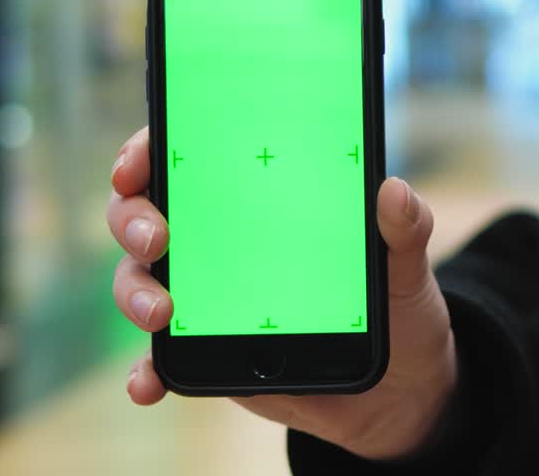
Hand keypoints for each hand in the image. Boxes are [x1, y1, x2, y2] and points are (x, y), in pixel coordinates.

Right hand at [106, 127, 457, 458]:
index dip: (147, 150)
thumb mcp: (406, 267)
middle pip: (145, 213)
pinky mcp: (209, 352)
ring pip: (140, 280)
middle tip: (155, 238)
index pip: (189, 157)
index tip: (137, 163)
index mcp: (259, 199)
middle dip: (132, 219)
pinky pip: (161, 360)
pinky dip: (147, 371)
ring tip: (161, 312)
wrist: (402, 388)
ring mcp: (208, 296)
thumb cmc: (398, 307)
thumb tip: (394, 191)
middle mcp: (221, 241)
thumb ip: (405, 230)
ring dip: (134, 291)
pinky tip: (147, 384)